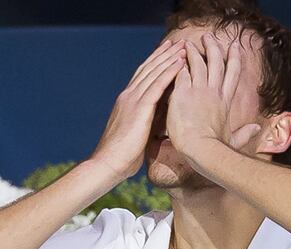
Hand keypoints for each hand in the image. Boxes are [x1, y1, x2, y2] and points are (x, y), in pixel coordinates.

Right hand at [90, 40, 185, 179]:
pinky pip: (157, 85)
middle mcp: (128, 96)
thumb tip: (160, 119)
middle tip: (178, 42)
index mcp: (127, 102)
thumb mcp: (136, 133)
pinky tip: (180, 63)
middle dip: (164, 54)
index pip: (142, 76)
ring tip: (183, 47)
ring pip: (154, 73)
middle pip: (149, 69)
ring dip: (170, 58)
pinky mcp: (139, 109)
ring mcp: (132, 100)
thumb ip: (146, 121)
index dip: (155, 62)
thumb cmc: (121, 156)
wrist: (107, 164)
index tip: (167, 52)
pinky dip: (169, 72)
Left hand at [167, 34, 259, 159]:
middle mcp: (214, 92)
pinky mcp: (183, 93)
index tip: (234, 47)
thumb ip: (245, 132)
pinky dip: (179, 64)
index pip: (232, 74)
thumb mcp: (234, 138)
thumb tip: (257, 129)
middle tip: (209, 36)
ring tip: (188, 43)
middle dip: (214, 47)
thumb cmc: (216, 148)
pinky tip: (174, 58)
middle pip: (216, 63)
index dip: (234, 58)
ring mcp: (198, 91)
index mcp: (225, 101)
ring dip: (193, 52)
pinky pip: (181, 73)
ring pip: (198, 63)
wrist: (202, 149)